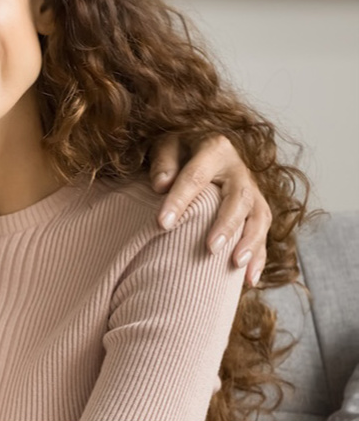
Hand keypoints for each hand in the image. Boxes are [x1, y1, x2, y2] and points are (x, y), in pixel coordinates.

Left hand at [149, 134, 270, 286]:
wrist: (201, 145)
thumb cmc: (178, 150)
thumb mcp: (166, 146)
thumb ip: (164, 162)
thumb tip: (161, 185)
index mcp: (214, 149)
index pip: (195, 177)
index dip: (180, 200)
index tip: (162, 224)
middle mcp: (239, 170)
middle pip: (239, 199)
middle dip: (226, 225)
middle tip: (210, 248)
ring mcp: (253, 190)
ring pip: (260, 216)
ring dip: (251, 242)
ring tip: (237, 264)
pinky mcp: (258, 208)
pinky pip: (264, 232)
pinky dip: (259, 256)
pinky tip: (249, 279)